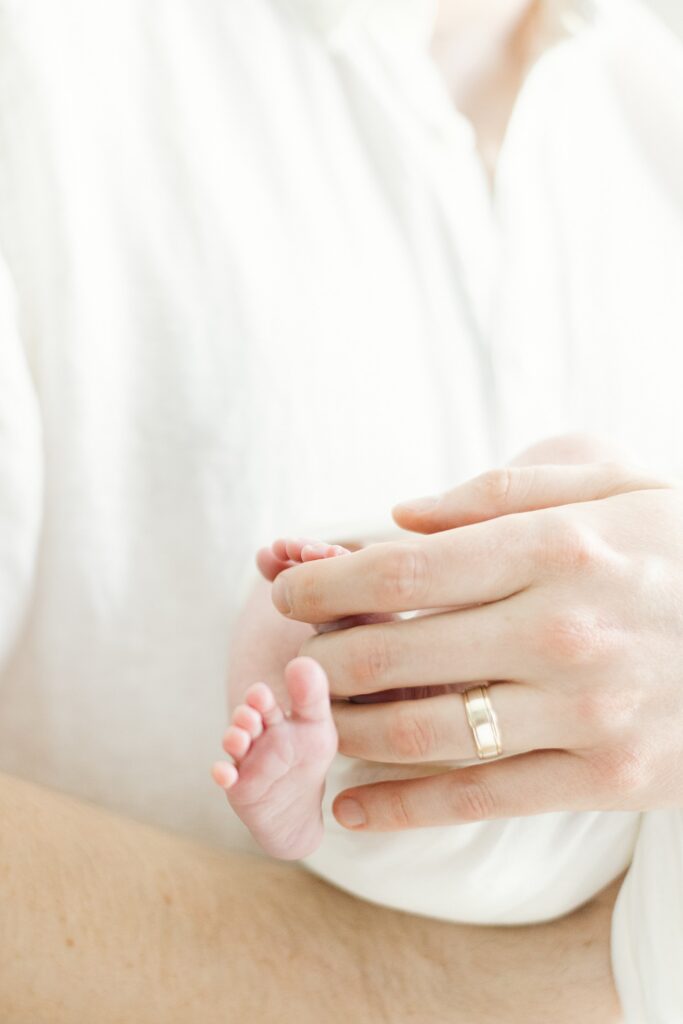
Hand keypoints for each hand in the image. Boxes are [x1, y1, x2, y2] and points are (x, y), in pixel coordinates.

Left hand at [272, 459, 682, 829]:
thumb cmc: (680, 545)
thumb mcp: (613, 484)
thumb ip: (501, 493)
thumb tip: (399, 516)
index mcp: (559, 546)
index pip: (403, 569)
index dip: (324, 581)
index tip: (284, 589)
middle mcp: (565, 629)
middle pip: (397, 651)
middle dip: (319, 657)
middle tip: (289, 660)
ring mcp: (587, 713)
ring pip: (425, 730)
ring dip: (345, 730)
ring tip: (309, 724)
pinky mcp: (607, 780)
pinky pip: (480, 798)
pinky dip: (402, 808)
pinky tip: (351, 808)